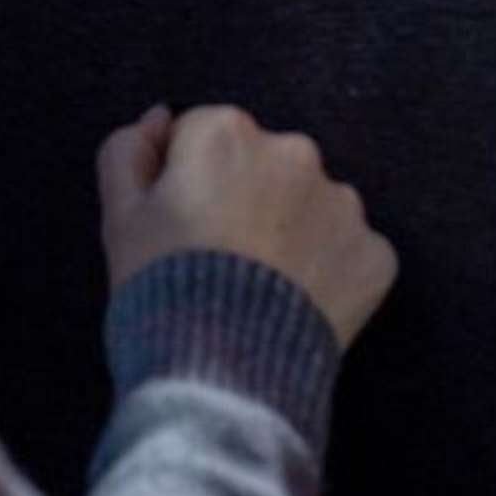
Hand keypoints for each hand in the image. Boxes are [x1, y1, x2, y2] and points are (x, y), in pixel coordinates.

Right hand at [96, 103, 399, 350]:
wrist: (220, 376)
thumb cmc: (160, 291)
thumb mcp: (119, 219)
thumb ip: (127, 153)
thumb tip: (159, 118)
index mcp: (226, 133)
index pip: (204, 137)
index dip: (187, 182)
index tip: (182, 227)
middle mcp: (295, 152)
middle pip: (267, 166)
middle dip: (248, 199)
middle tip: (221, 261)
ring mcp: (343, 204)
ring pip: (314, 206)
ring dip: (294, 233)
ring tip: (260, 289)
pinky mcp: (375, 254)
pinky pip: (349, 253)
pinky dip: (329, 274)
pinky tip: (296, 307)